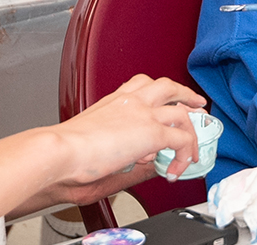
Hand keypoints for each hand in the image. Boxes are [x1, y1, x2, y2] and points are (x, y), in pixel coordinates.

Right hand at [45, 74, 205, 203]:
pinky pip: (183, 140)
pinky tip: (176, 170)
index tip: (162, 107)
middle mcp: (130, 102)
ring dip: (192, 130)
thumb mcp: (97, 144)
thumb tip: (142, 163)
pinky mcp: (152, 132)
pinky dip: (185, 156)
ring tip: (194, 148)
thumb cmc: (66, 153)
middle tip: (196, 104)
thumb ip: (121, 152)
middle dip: (186, 95)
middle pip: (168, 86)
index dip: (157, 96)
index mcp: (114, 101)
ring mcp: (144, 114)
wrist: (60, 151)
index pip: (142, 86)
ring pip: (182, 112)